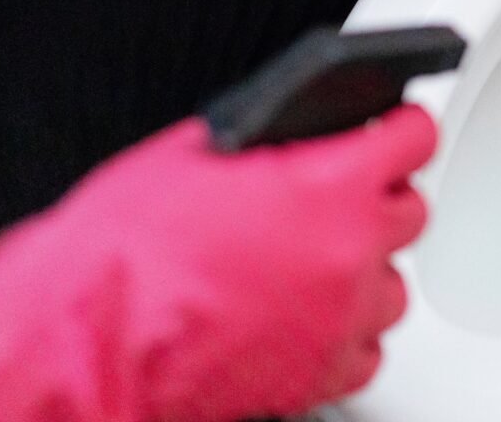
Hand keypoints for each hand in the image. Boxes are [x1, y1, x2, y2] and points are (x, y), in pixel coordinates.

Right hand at [0, 105, 435, 421]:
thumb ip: (271, 142)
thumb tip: (297, 135)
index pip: (415, 137)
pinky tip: (305, 319)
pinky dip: (344, 334)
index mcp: (329, 182)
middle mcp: (350, 247)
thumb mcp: (195, 154)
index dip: (401, 130)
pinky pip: (368, 348)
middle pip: (411, 210)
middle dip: (376, 201)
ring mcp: (343, 313)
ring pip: (393, 282)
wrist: (86, 341)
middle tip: (335, 203)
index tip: (395, 131)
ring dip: (362, 271)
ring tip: (308, 267)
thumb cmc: (123, 251)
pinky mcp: (324, 371)